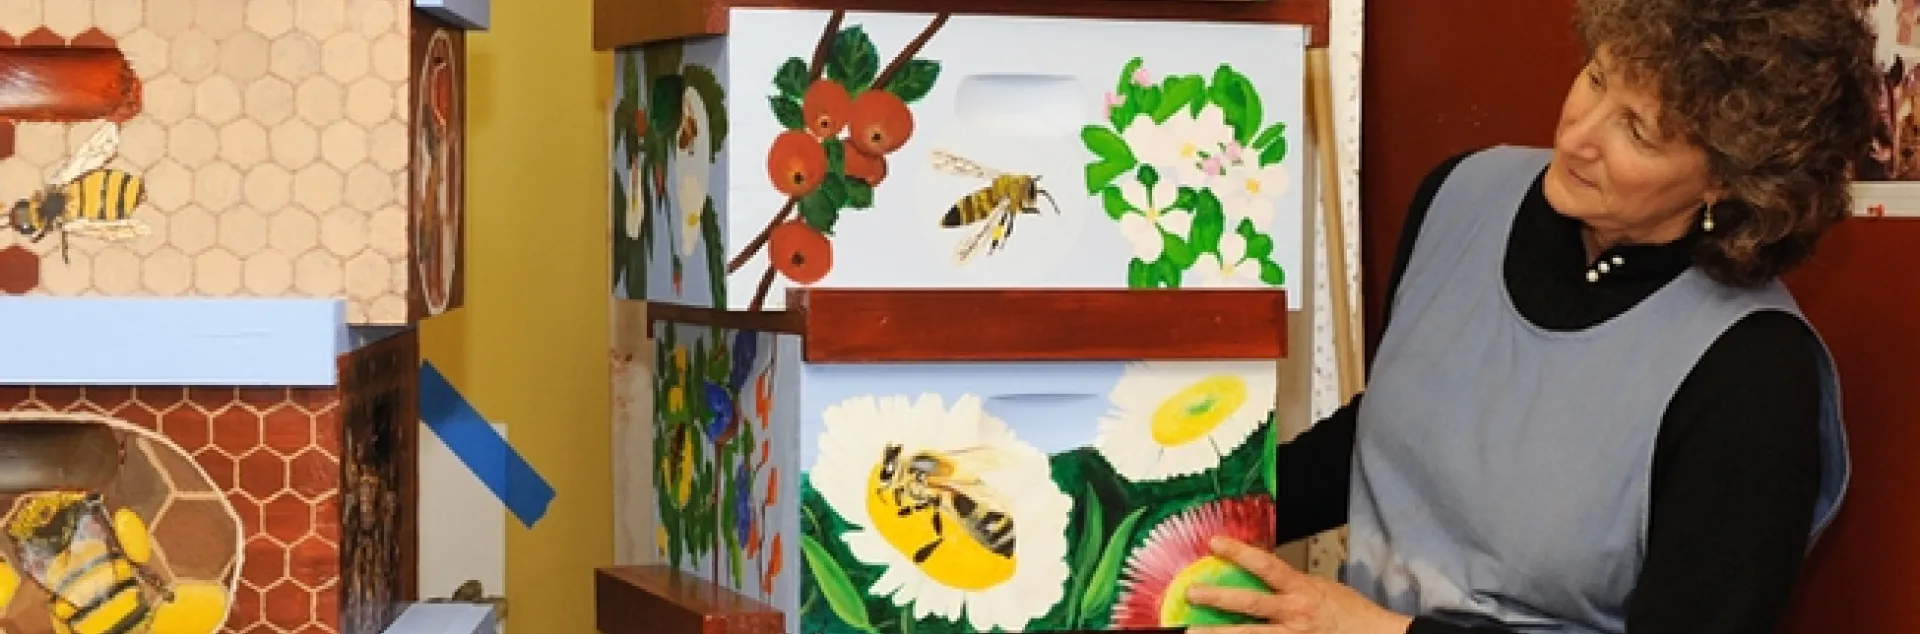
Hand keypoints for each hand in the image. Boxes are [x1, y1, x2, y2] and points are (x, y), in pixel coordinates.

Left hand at [1185, 536, 1413, 633]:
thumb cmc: (1349, 612)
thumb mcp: (1320, 587)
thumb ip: (1290, 584)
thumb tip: (1262, 576)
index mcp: (1301, 590)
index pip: (1266, 566)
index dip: (1240, 552)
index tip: (1215, 543)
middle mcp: (1294, 614)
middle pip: (1250, 604)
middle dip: (1218, 598)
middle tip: (1191, 593)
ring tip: (1192, 632)